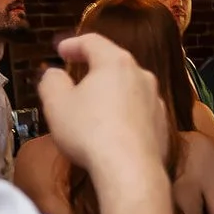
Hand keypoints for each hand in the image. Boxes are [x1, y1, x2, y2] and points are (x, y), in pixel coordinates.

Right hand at [41, 36, 176, 213]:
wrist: (130, 171)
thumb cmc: (89, 131)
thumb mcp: (57, 104)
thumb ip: (51, 81)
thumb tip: (54, 74)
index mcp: (116, 63)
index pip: (93, 42)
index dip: (73, 44)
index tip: (60, 50)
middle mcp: (142, 76)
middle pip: (115, 63)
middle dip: (94, 67)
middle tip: (77, 74)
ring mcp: (156, 101)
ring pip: (129, 89)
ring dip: (110, 92)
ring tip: (93, 104)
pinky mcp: (162, 126)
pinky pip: (138, 112)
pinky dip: (123, 114)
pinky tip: (112, 129)